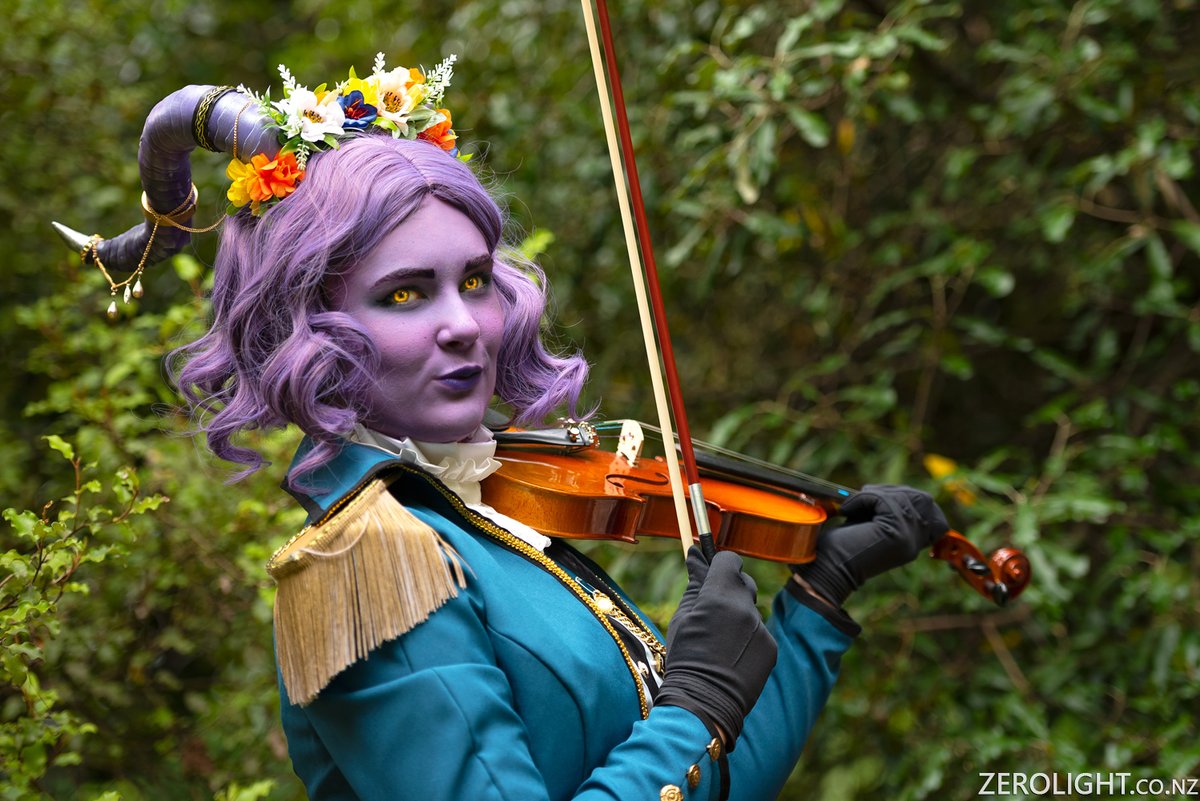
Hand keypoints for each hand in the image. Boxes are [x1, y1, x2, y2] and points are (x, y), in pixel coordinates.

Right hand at [656, 550, 776, 749]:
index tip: (712, 572)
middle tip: (713, 607)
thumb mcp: (683, 618)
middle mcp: (745, 608)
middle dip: (730, 588)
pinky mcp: (771, 647)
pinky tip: (732, 656)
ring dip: (738, 615)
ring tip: (720, 641)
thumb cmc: (685, 657)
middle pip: (744, 582)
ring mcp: (761, 628)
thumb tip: (695, 555)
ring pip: (750, 610)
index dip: (720, 564)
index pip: (730, 560)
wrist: (704, 702)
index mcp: (718, 596)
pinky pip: (759, 632)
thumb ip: (694, 585)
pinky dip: (747, 638)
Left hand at [794, 484, 948, 606]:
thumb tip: (892, 488)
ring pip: (903, 497)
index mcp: (912, 545)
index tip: (881, 497)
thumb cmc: (840, 548)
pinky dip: (863, 498)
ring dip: (875, 493)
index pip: (935, 517)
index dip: (913, 498)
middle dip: (893, 490)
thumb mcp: (870, 525)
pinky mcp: (896, 534)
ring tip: (854, 504)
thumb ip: (887, 509)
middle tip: (866, 495)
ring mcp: (908, 540)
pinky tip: (847, 510)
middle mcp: (915, 544)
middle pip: (923, 500)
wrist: (825, 571)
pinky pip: (885, 500)